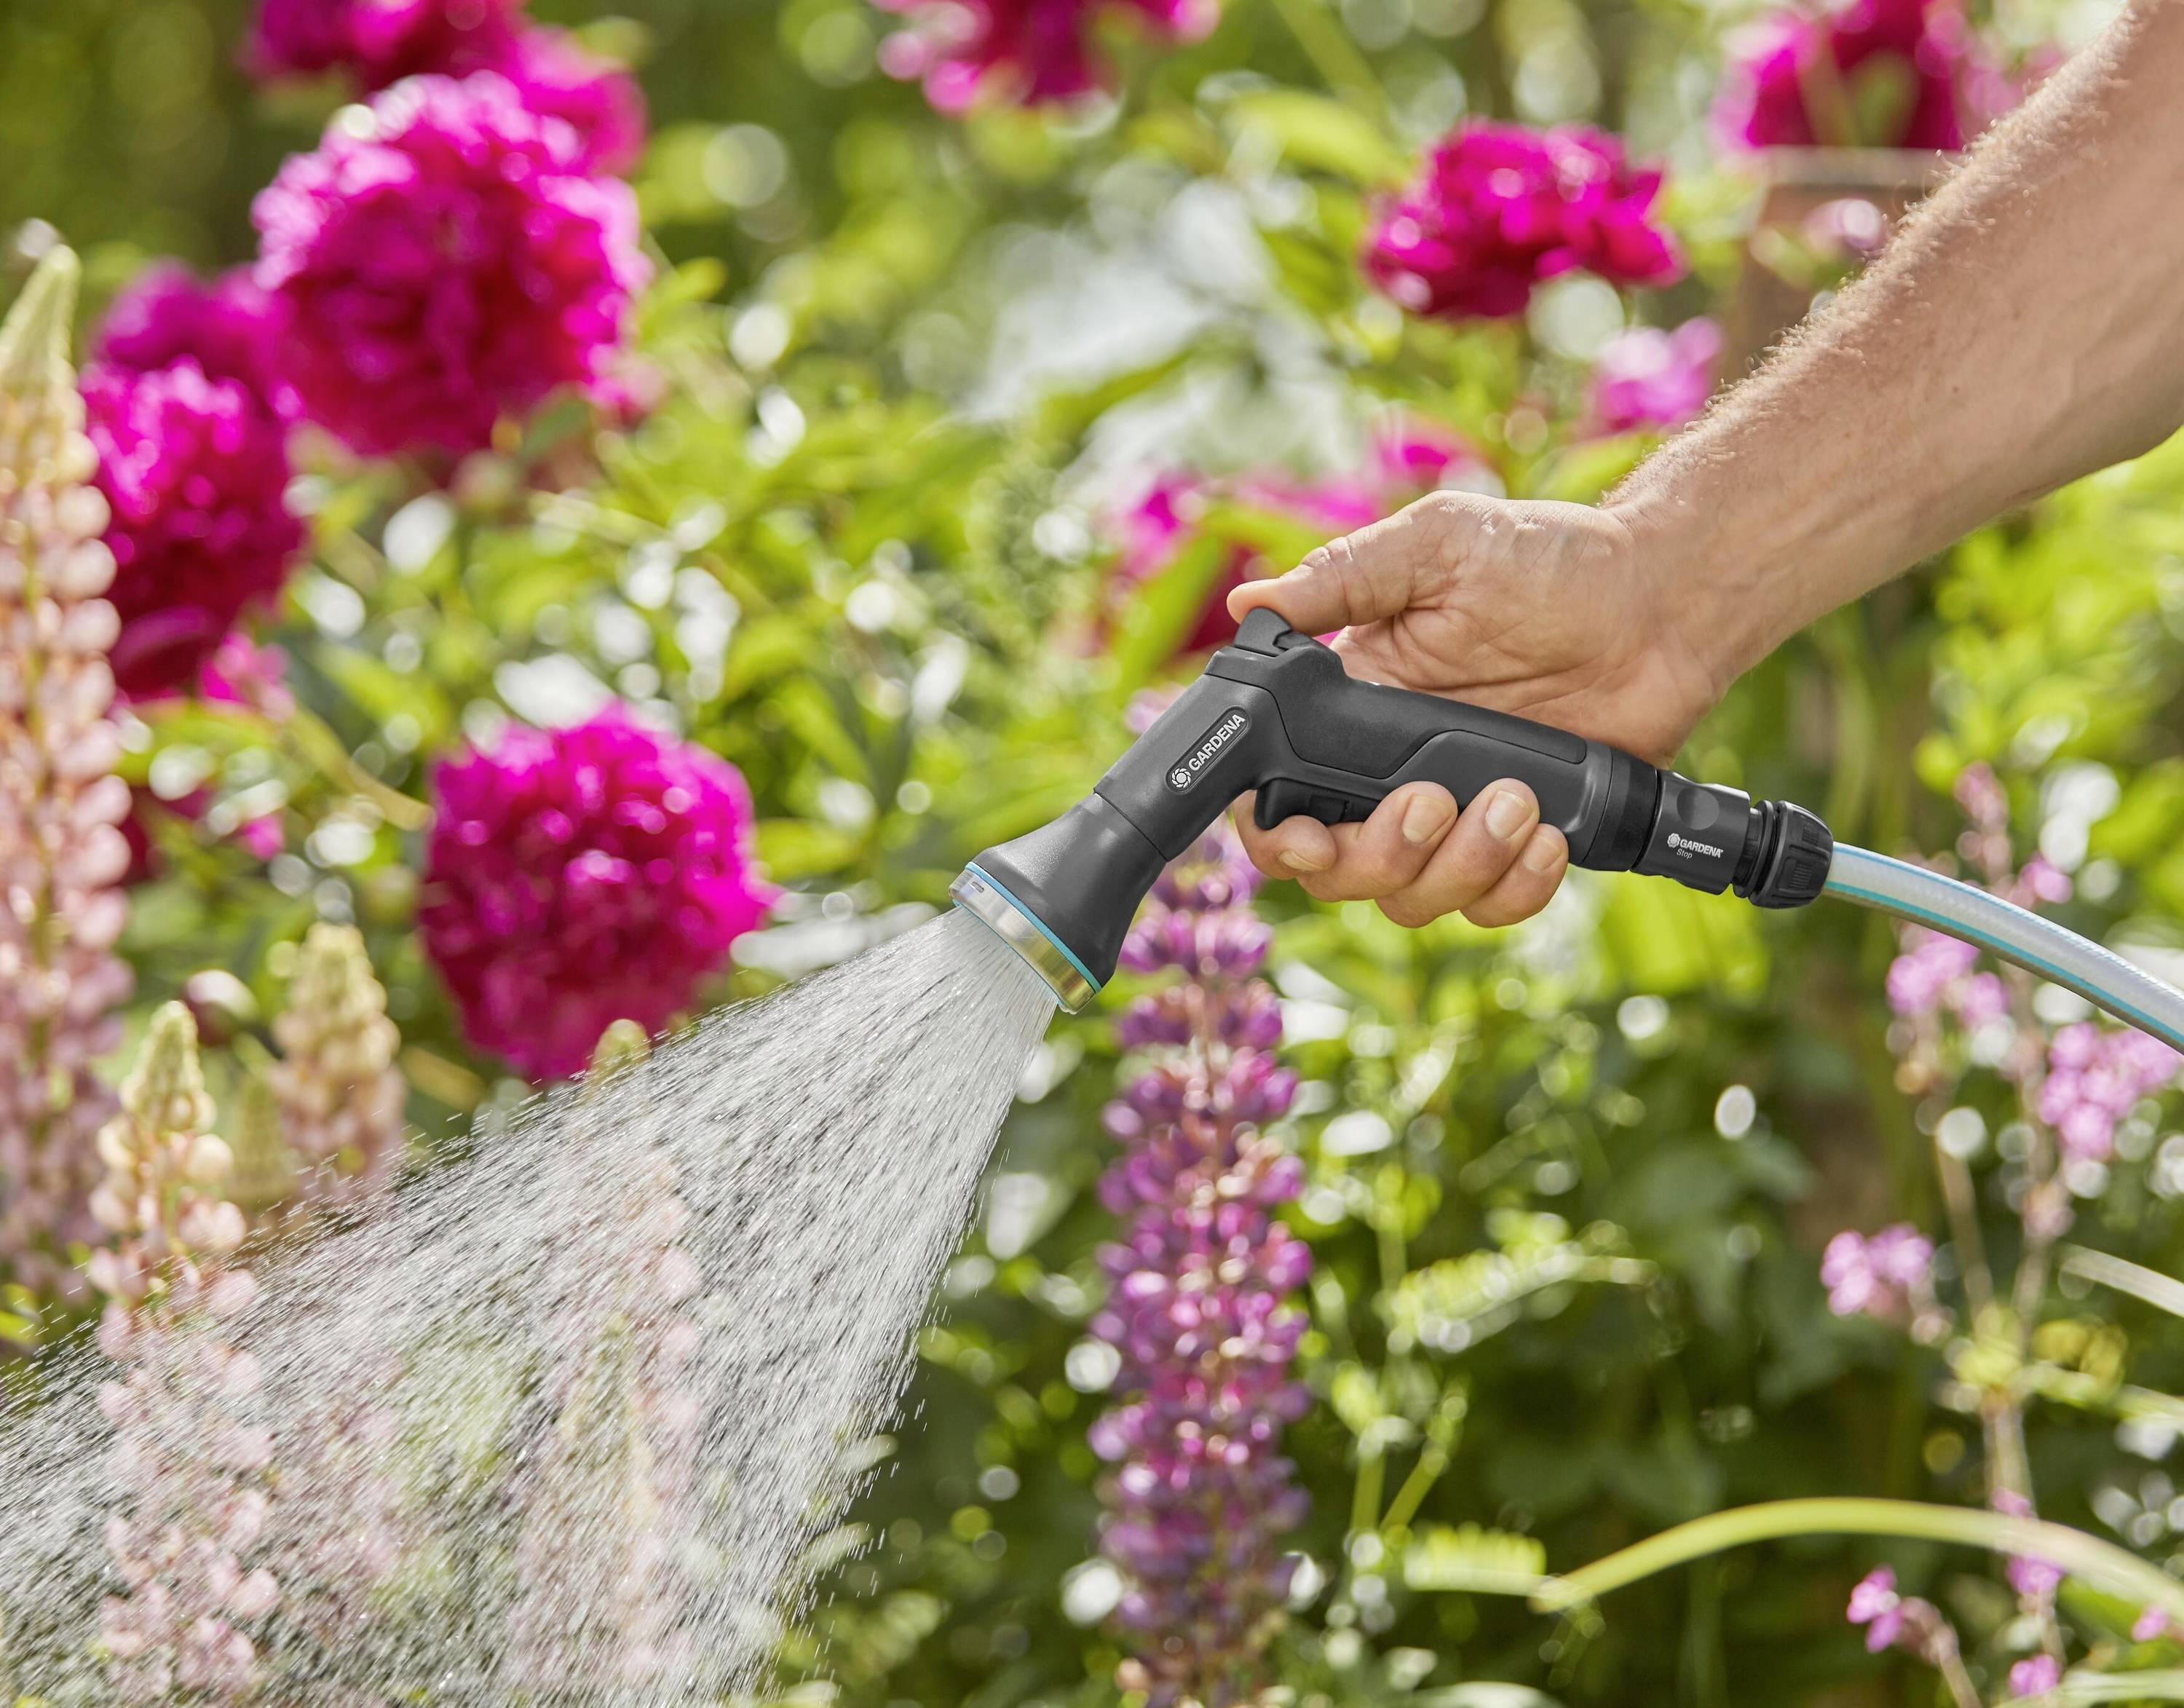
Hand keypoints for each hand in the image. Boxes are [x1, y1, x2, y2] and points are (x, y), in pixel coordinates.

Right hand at [1226, 491, 1724, 927]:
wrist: (1661, 598)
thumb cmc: (1547, 559)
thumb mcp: (1435, 547)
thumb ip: (1341, 577)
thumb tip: (1247, 606)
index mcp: (1353, 712)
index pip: (1277, 801)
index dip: (1278, 838)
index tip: (1310, 835)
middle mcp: (1391, 776)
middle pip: (1338, 872)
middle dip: (1376, 857)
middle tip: (1432, 801)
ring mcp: (1457, 817)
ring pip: (1412, 900)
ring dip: (1459, 867)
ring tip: (1516, 800)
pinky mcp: (1521, 842)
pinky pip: (1492, 907)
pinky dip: (1516, 888)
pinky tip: (1548, 833)